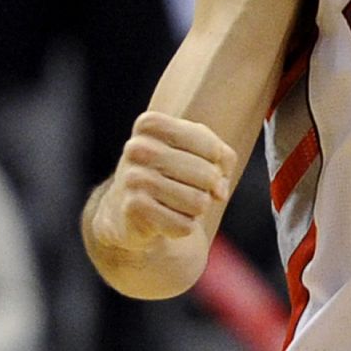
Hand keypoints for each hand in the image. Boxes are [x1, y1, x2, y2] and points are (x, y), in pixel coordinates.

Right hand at [94, 112, 236, 253]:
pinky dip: (182, 227)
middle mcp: (138, 147)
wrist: (127, 212)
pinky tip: (164, 220)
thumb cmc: (172, 173)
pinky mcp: (133, 209)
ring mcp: (133, 178)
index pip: (213, 149)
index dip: (217, 164)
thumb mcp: (200, 151)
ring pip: (199, 202)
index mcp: (151, 124)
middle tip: (189, 190)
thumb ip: (223, 158)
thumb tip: (219, 191)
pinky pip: (184, 225)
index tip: (201, 166)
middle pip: (208, 176)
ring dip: (195, 209)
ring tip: (175, 204)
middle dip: (208, 189)